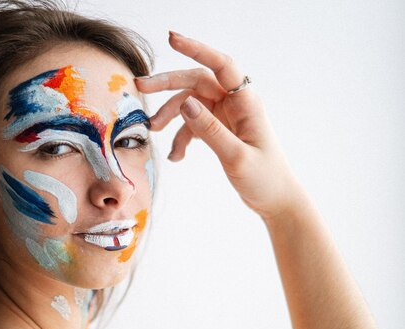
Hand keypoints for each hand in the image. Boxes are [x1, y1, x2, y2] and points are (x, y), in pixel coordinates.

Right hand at [136, 31, 305, 219]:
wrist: (276, 200)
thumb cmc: (265, 178)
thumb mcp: (237, 157)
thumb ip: (211, 130)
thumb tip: (185, 104)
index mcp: (246, 102)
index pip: (220, 65)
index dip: (197, 49)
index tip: (171, 39)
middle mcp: (234, 103)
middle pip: (197, 82)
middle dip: (168, 84)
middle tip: (141, 87)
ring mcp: (225, 116)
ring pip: (190, 104)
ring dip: (170, 115)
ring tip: (153, 131)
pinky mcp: (219, 130)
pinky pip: (192, 125)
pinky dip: (180, 138)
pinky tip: (176, 157)